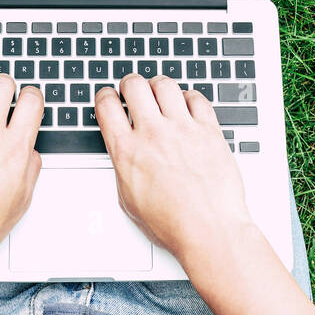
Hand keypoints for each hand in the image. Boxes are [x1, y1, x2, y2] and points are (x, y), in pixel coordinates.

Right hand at [94, 75, 258, 272]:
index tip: (109, 97)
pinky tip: (188, 106)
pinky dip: (190, 98)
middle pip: (134, 85)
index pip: (106, 105)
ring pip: (165, 85)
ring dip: (159, 86)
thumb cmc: (172, 224)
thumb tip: (124, 157)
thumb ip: (124, 169)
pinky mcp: (209, 131)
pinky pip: (197, 98)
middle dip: (130, 84)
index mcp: (127, 151)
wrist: (209, 230)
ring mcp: (183, 129)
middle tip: (133, 90)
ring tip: (160, 94)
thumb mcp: (129, 200)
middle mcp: (153, 134)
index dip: (105, 96)